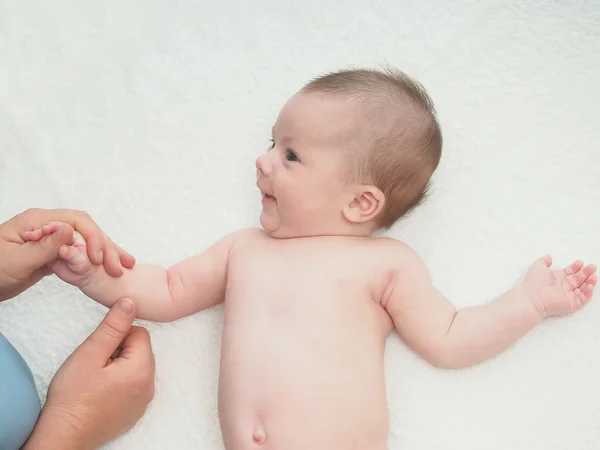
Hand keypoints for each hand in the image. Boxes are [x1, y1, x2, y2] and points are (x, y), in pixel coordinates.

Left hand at [0, 208, 135, 300]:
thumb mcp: (17, 260)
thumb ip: (45, 246)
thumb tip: (71, 230)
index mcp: (37, 221)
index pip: (76, 221)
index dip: (92, 237)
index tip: (98, 259)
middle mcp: (48, 226)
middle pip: (86, 229)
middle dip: (106, 246)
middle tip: (119, 267)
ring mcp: (52, 240)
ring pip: (86, 241)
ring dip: (106, 252)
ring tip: (125, 266)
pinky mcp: (54, 254)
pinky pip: (80, 253)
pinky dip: (96, 260)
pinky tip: (108, 268)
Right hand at [23, 298, 155, 449]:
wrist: (64, 437)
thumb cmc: (73, 397)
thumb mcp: (91, 353)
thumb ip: (113, 326)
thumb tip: (130, 303)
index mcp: (141, 369)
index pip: (140, 333)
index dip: (118, 336)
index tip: (100, 350)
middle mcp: (149, 386)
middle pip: (140, 350)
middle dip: (119, 351)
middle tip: (96, 365)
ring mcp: (143, 401)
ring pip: (136, 367)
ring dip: (119, 367)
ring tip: (97, 379)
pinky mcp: (135, 412)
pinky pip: (133, 386)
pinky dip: (119, 384)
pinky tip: (100, 393)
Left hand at [523, 255, 596, 316]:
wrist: (533, 296)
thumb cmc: (534, 281)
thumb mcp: (538, 266)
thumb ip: (544, 261)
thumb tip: (549, 257)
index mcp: (556, 278)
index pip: (570, 272)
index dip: (576, 267)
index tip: (580, 262)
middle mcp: (563, 287)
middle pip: (578, 279)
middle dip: (586, 273)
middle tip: (593, 267)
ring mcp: (568, 296)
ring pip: (582, 289)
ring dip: (589, 282)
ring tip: (593, 276)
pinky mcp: (571, 305)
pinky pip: (582, 299)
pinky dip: (587, 293)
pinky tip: (589, 286)